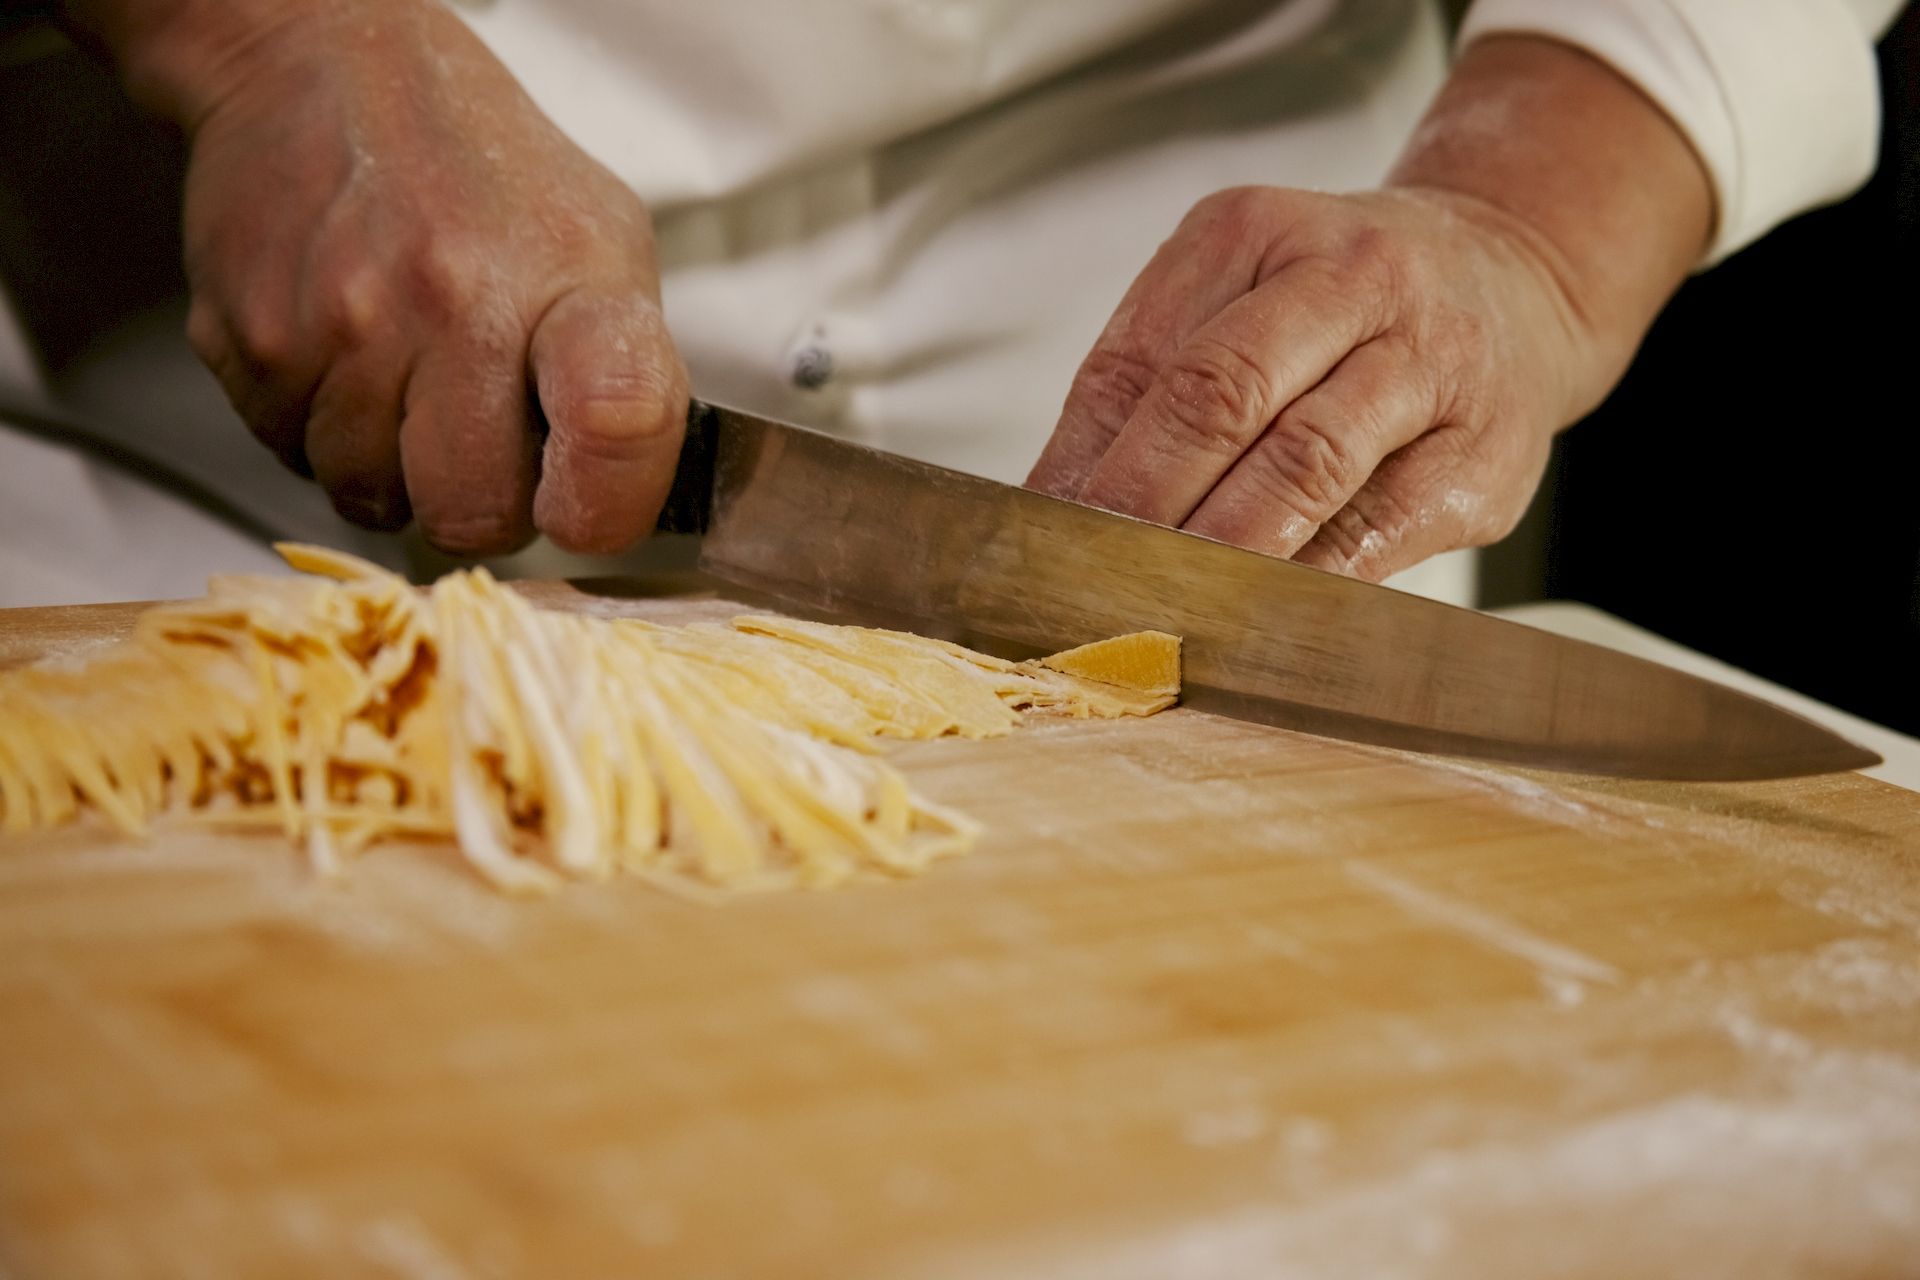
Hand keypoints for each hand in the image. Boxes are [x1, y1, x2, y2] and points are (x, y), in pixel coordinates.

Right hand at [98, 0, 688, 553]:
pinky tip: (349, 362)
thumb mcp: (601, 242)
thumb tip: (619, 493)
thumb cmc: (480, 170)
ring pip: (373, 499)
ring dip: (395, 469)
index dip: (606, 500)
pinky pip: (292, 458)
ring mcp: (340, 328)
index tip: (585, 500)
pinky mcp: (250, 343)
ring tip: (410, 381)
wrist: (321, 66)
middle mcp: (452, 306)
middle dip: (484, 503)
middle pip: (472, 513)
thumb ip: (627, 371)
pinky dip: (323, 434)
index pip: (618, 424)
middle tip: (486, 445)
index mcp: (566, 284)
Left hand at [1028, 38, 1711, 581]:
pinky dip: (1305, 583)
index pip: (1143, 358)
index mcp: (1256, 231)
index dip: (1080, 461)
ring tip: (1156, 609)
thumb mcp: (1236, 294)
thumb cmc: (1345, 304)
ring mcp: (1431, 360)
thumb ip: (1149, 386)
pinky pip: (1378, 528)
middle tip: (1082, 583)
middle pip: (1220, 397)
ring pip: (1305, 465)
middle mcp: (1352, 277)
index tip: (1032, 540)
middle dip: (1139, 506)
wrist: (1515, 278)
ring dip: (1219, 551)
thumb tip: (1052, 506)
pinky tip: (1254, 616)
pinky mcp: (1485, 452)